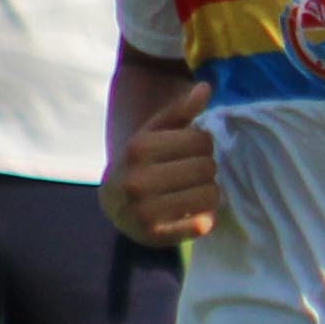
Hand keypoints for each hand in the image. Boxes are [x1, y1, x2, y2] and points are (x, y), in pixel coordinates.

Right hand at [108, 79, 220, 245]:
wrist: (114, 203)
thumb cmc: (141, 162)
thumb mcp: (154, 133)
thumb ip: (180, 111)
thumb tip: (205, 88)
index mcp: (138, 148)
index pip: (202, 140)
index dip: (204, 144)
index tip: (192, 151)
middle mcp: (137, 180)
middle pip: (207, 167)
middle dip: (207, 168)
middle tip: (195, 173)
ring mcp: (144, 210)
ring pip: (210, 195)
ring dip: (210, 192)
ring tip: (196, 190)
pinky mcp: (154, 236)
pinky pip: (201, 225)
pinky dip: (205, 218)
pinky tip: (193, 213)